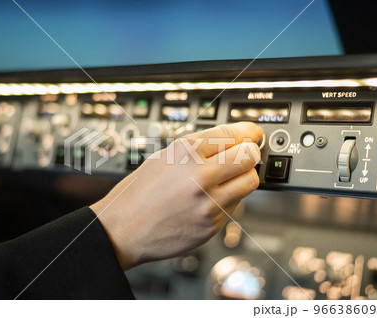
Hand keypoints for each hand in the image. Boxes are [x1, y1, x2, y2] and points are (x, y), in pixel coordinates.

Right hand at [90, 122, 262, 269]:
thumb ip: (199, 148)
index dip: (248, 131)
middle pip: (250, 156)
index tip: (253, 133)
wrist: (122, 230)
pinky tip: (208, 200)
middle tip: (244, 154)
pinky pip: (235, 206)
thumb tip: (232, 142)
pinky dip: (228, 200)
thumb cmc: (138, 193)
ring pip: (250, 182)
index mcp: (185, 152)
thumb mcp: (163, 157)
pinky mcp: (212, 225)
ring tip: (227, 179)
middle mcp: (200, 175)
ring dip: (243, 177)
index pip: (233, 133)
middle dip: (250, 153)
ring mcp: (208, 203)